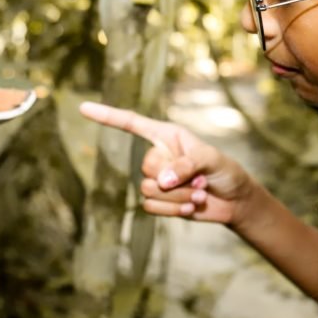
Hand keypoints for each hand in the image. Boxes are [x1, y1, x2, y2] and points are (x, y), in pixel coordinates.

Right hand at [78, 101, 256, 225]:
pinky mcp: (160, 201)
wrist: (234, 200)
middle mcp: (159, 155)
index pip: (132, 124)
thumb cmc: (225, 170)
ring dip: (178, 196)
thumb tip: (160, 182)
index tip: (83, 108)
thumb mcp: (210, 160)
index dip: (107, 116)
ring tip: (199, 193)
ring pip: (149, 189)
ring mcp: (158, 180)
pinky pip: (152, 207)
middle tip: (201, 179)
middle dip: (176, 178)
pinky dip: (173, 210)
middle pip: (146, 166)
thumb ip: (185, 166)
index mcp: (167, 136)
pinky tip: (191, 207)